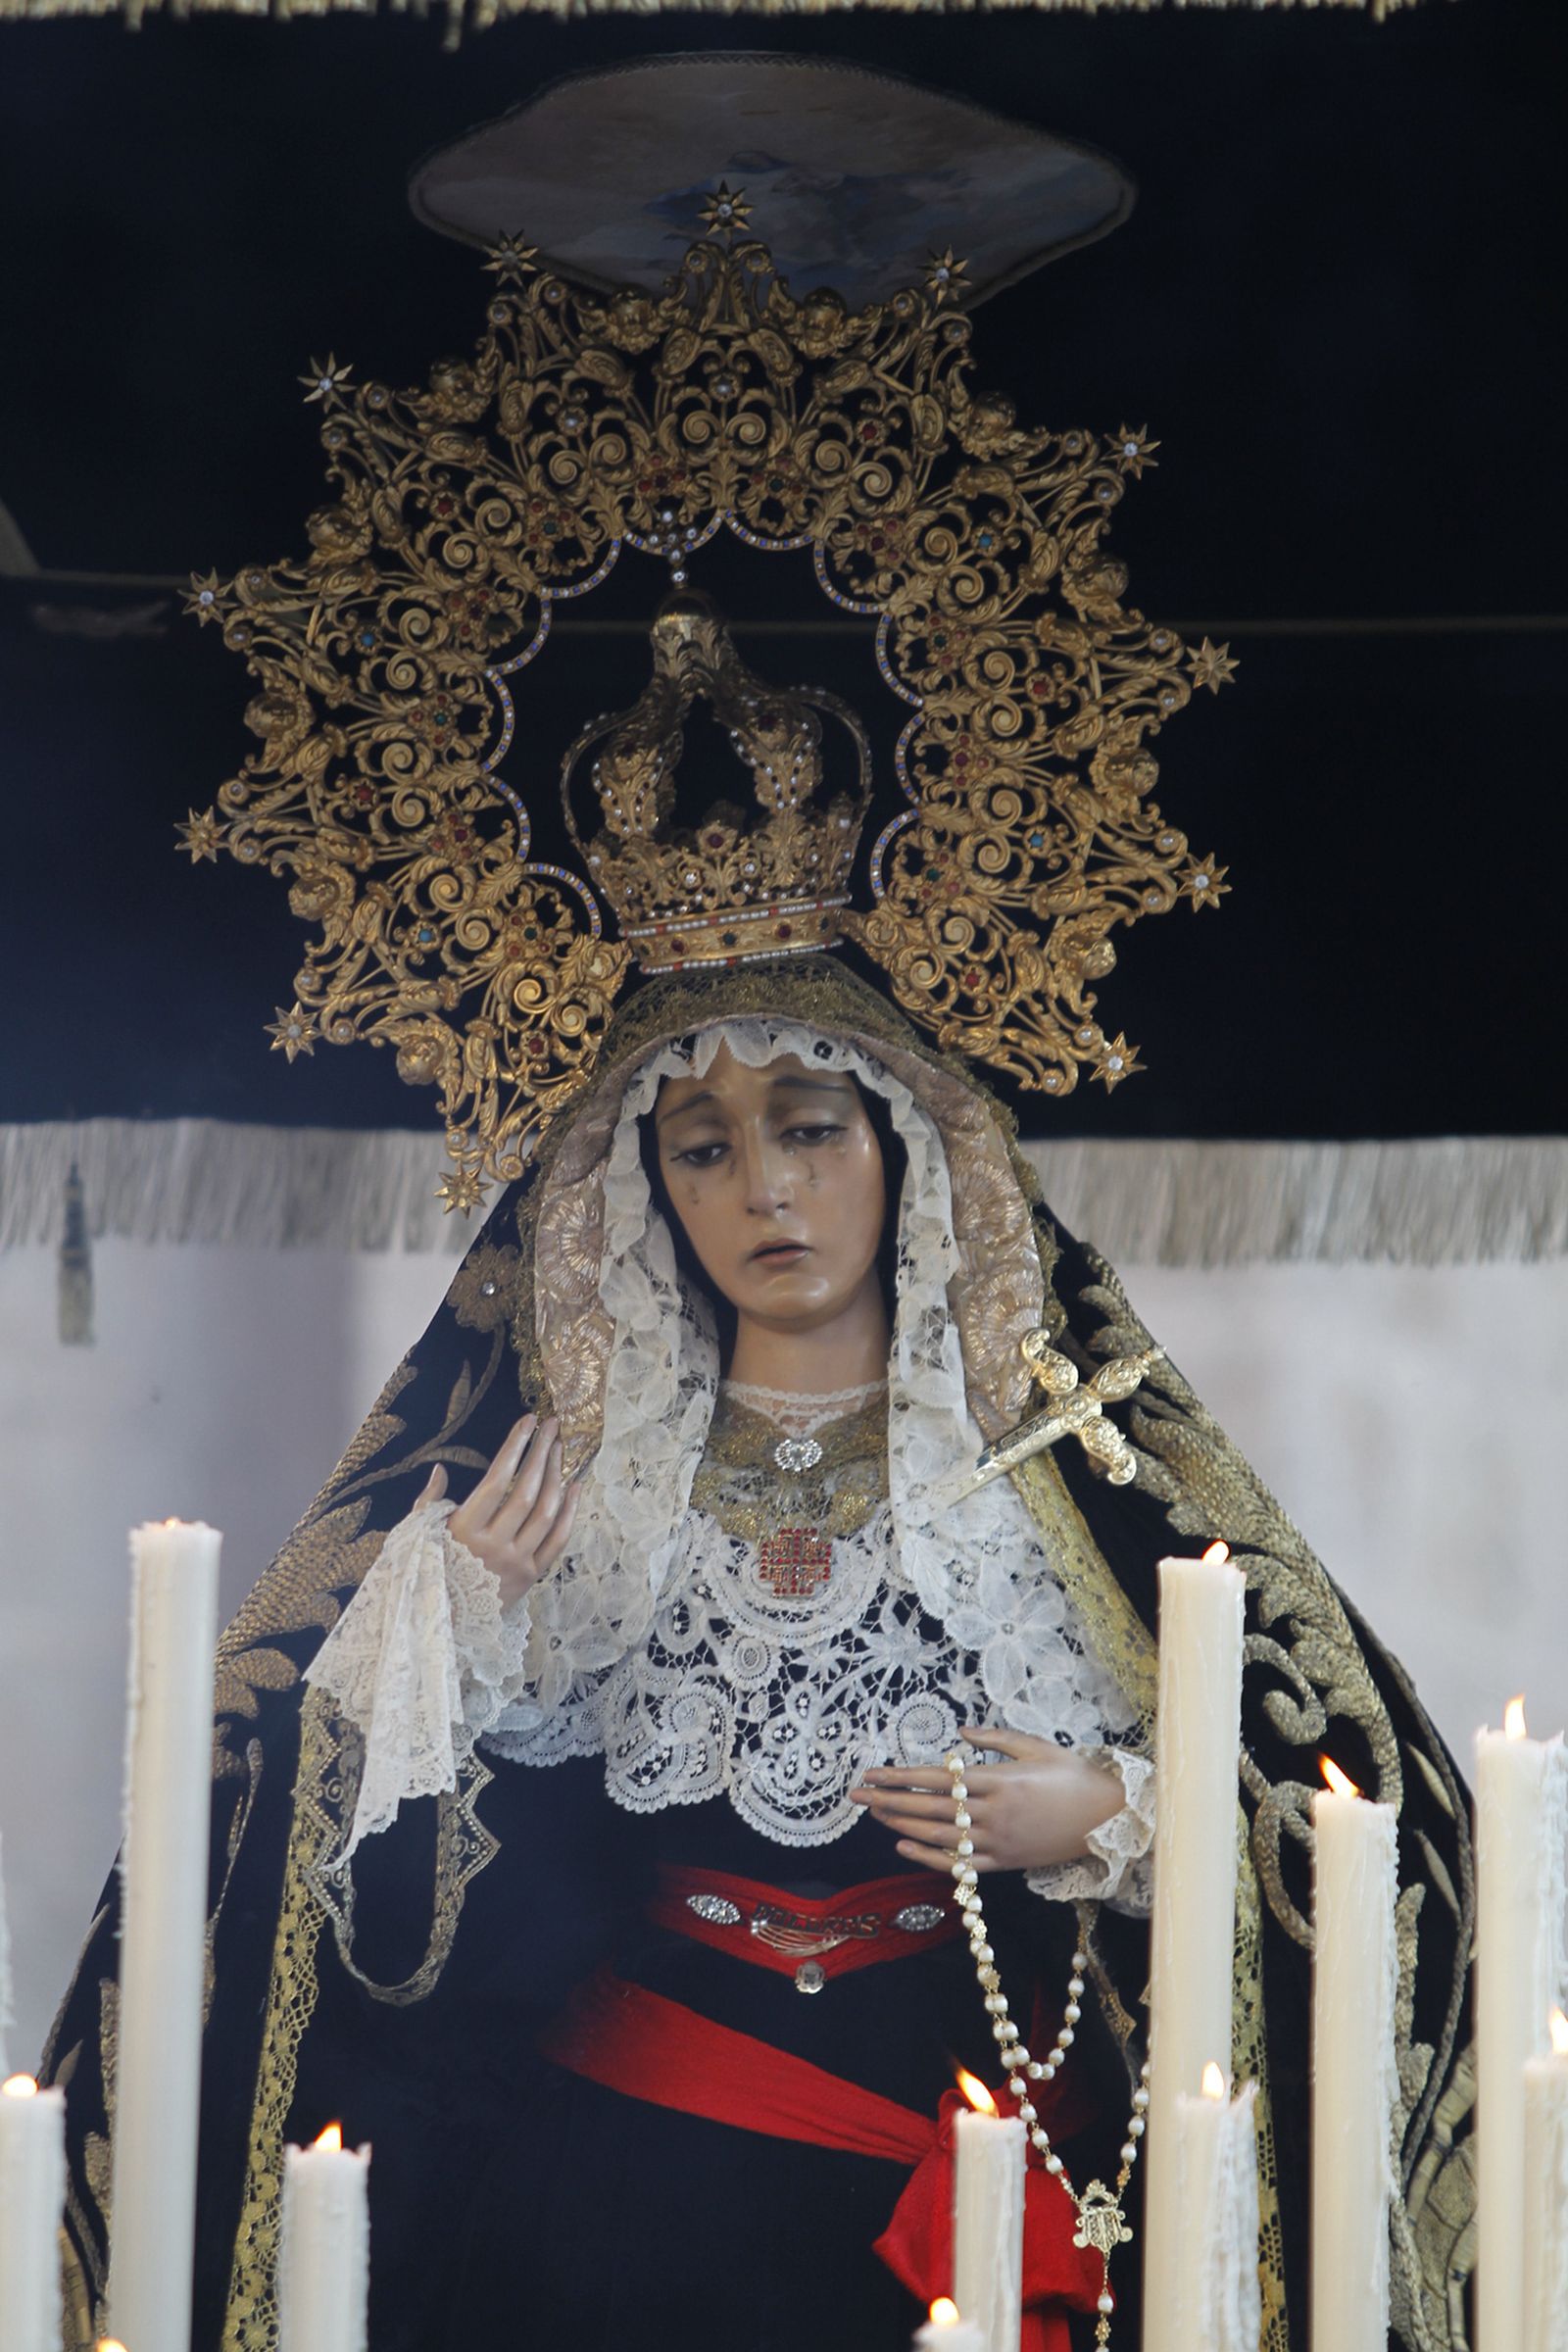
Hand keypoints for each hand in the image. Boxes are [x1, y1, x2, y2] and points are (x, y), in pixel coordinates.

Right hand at [418, 1415, 578, 1607]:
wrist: (443, 1626)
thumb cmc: (429, 1574)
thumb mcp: (419, 1538)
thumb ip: (430, 1503)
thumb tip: (440, 1469)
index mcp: (464, 1531)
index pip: (497, 1481)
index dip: (514, 1448)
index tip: (527, 1422)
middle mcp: (494, 1546)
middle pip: (526, 1492)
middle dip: (541, 1454)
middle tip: (552, 1426)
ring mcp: (516, 1562)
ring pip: (546, 1513)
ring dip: (556, 1477)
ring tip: (560, 1449)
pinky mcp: (531, 1577)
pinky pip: (557, 1541)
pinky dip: (569, 1513)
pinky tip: (575, 1488)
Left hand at [849, 1726, 1124, 1874]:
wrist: (1109, 1820)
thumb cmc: (1074, 1776)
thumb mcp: (1036, 1746)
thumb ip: (995, 1739)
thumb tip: (959, 1736)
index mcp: (999, 1781)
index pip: (937, 1779)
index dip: (901, 1776)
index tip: (873, 1773)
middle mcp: (993, 1813)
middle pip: (930, 1808)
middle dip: (890, 1800)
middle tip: (857, 1795)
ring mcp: (998, 1842)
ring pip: (939, 1835)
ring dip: (902, 1824)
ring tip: (874, 1814)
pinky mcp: (1005, 1863)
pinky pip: (960, 1863)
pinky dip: (929, 1856)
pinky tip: (904, 1846)